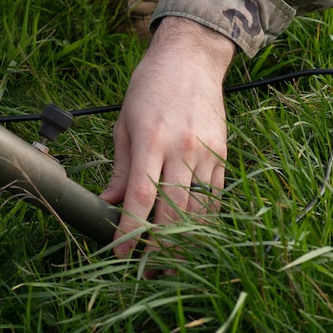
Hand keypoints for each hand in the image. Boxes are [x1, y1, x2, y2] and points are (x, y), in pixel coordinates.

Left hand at [101, 16, 233, 255]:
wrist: (191, 59)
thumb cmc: (150, 88)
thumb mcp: (124, 122)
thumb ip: (119, 167)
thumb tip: (109, 204)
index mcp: (151, 139)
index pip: (140, 196)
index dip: (130, 230)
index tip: (120, 254)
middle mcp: (182, 148)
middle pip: (173, 211)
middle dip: (160, 247)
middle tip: (148, 273)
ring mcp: (206, 153)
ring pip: (199, 210)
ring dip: (185, 242)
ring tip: (171, 265)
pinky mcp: (223, 156)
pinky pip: (215, 198)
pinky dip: (204, 221)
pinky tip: (192, 237)